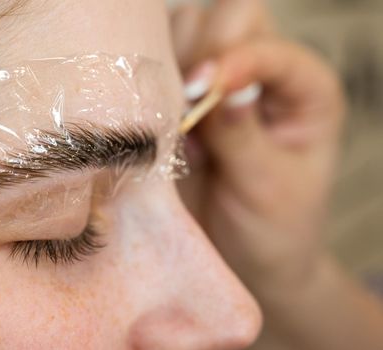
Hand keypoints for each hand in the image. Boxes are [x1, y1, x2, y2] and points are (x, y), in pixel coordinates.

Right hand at [172, 0, 344, 292]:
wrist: (246, 258)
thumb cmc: (274, 227)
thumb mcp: (267, 187)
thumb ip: (242, 136)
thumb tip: (221, 87)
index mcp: (304, 89)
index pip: (267, 43)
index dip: (236, 58)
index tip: (203, 89)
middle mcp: (260, 75)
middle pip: (225, 19)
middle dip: (200, 54)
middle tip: (187, 106)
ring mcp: (215, 85)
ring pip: (185, 33)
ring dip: (170, 69)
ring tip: (176, 125)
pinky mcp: (180, 102)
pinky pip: (156, 69)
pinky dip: (148, 90)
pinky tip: (161, 133)